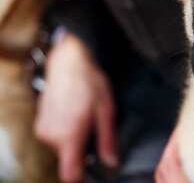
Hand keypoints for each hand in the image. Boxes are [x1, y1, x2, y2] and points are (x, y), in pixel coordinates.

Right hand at [34, 32, 117, 181]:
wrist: (68, 62)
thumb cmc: (88, 82)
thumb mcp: (106, 111)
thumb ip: (108, 140)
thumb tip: (112, 162)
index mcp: (70, 135)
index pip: (70, 174)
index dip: (82, 178)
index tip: (92, 174)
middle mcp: (52, 136)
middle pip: (69, 159)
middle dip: (83, 150)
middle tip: (95, 128)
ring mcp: (43, 130)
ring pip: (63, 147)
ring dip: (76, 138)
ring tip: (84, 116)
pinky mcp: (40, 125)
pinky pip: (56, 137)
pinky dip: (67, 131)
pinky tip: (75, 113)